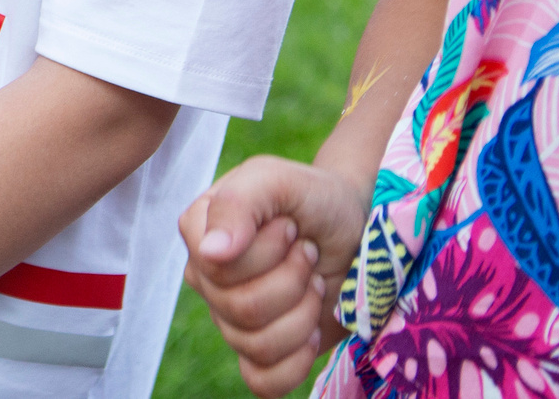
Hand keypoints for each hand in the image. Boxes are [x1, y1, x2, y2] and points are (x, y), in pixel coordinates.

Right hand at [179, 155, 368, 396]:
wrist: (359, 227)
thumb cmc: (316, 198)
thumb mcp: (280, 180)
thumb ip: (239, 203)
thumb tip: (211, 253)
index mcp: (199, 232)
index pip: (215, 267)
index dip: (264, 253)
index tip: (291, 227)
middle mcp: (207, 278)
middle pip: (238, 308)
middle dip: (292, 281)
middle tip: (310, 254)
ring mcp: (231, 317)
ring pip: (255, 345)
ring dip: (303, 314)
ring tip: (316, 283)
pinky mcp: (262, 351)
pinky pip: (262, 381)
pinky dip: (295, 362)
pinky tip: (312, 330)